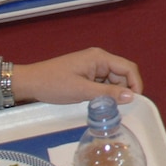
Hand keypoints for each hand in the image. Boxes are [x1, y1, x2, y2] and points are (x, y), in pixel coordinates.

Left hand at [10, 47, 143, 105]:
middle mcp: (99, 59)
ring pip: (113, 81)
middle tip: (117, 108)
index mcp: (100, 58)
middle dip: (122, 91)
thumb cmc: (54, 84)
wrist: (30, 83)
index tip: (135, 102)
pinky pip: (103, 84)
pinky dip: (103, 93)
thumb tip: (132, 97)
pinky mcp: (87, 74)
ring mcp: (92, 67)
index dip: (135, 84)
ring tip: (104, 107)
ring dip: (112, 93)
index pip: (128, 68)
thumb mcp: (82, 90)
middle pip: (122, 75)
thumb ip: (108, 93)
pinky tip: (96, 103)